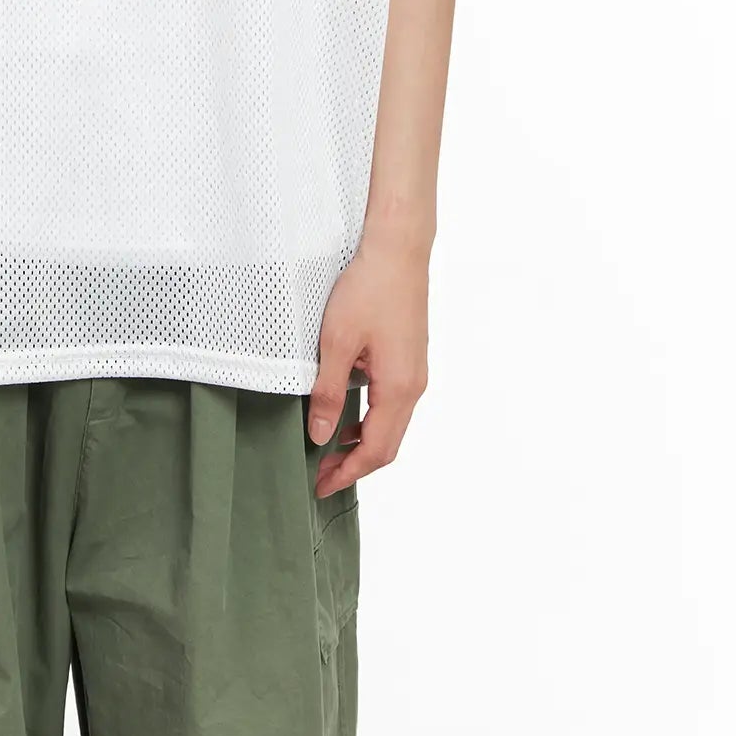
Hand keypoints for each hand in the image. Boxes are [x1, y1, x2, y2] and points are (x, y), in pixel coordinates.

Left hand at [306, 231, 429, 496]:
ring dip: (362, 443)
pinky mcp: (409, 357)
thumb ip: (329, 392)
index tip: (321, 487)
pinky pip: (392, 403)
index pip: (375, 450)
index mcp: (398, 388)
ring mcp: (414, 372)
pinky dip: (370, 420)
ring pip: (391, 424)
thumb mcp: (337, 341)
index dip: (347, 473)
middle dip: (355, 465)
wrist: (397, 249)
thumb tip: (321, 435)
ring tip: (329, 450)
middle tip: (321, 476)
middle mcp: (413, 385)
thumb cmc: (368, 288)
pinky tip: (348, 415)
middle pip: (388, 444)